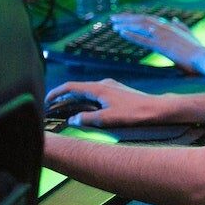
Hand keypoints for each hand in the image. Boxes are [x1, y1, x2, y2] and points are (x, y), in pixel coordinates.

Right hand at [44, 79, 169, 126]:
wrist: (158, 108)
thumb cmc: (135, 112)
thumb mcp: (107, 119)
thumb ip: (87, 119)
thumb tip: (73, 120)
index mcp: (98, 88)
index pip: (70, 87)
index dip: (56, 93)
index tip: (46, 100)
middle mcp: (103, 84)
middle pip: (77, 89)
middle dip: (63, 98)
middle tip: (52, 108)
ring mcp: (111, 87)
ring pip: (86, 92)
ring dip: (74, 100)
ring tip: (65, 111)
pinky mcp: (117, 92)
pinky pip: (96, 95)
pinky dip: (86, 101)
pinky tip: (86, 110)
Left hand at [110, 13, 204, 72]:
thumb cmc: (200, 52)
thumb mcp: (190, 36)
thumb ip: (181, 27)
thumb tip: (175, 20)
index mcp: (171, 27)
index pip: (150, 19)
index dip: (136, 18)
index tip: (125, 18)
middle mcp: (166, 28)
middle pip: (143, 19)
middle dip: (127, 18)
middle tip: (114, 18)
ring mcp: (164, 36)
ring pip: (141, 26)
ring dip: (126, 24)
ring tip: (113, 23)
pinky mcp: (163, 46)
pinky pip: (143, 39)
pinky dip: (131, 34)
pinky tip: (121, 33)